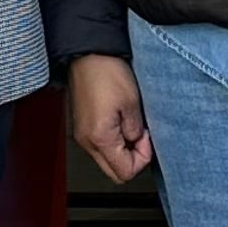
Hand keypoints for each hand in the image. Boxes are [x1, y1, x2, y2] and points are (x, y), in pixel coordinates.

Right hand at [68, 56, 155, 182]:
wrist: (87, 54)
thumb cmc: (107, 72)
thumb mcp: (132, 103)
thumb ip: (136, 131)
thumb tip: (137, 142)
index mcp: (100, 138)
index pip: (124, 172)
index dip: (142, 158)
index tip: (146, 138)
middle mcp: (87, 141)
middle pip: (114, 172)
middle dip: (132, 159)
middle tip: (140, 136)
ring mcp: (82, 135)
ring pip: (106, 160)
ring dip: (122, 150)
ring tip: (129, 125)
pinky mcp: (81, 127)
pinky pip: (99, 146)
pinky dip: (112, 141)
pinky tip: (119, 121)